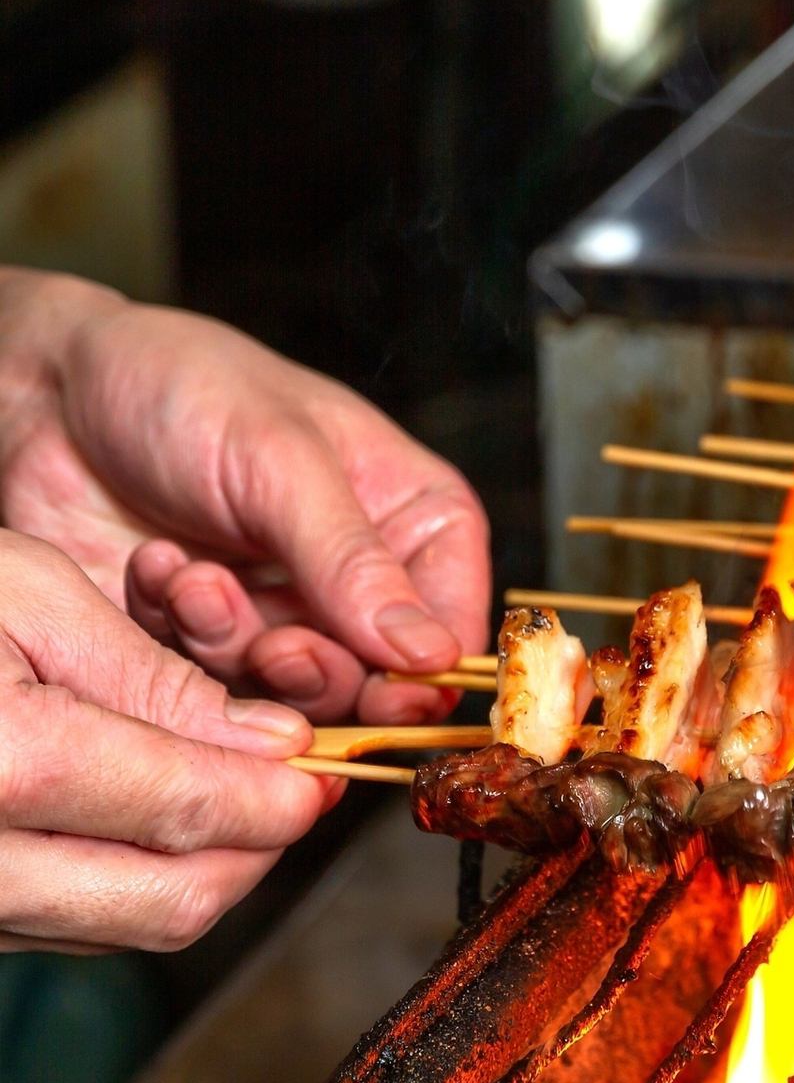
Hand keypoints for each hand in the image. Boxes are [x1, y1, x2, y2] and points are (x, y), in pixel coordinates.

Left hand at [0, 268, 490, 723]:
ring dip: (238, 648)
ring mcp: (287, 612)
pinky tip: (159, 571)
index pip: (453, 623)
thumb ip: (354, 562)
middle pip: (380, 680)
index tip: (390, 685)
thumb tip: (431, 652)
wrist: (51, 390)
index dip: (427, 669)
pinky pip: (219, 688)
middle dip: (319, 668)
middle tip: (274, 641)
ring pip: (298, 696)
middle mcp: (359, 577)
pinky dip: (183, 639)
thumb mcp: (282, 461)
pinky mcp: (217, 641)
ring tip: (193, 580)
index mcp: (410, 518)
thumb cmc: (184, 386)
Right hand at [0, 531, 334, 952]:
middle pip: (174, 900)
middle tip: (297, 790)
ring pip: (133, 923)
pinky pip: (78, 920)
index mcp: (0, 765)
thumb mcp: (32, 592)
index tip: (323, 772)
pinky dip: (143, 877)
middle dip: (256, 847)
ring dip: (208, 866)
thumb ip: (155, 679)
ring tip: (241, 796)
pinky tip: (165, 816)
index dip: (277, 797)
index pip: (186, 810)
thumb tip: (265, 743)